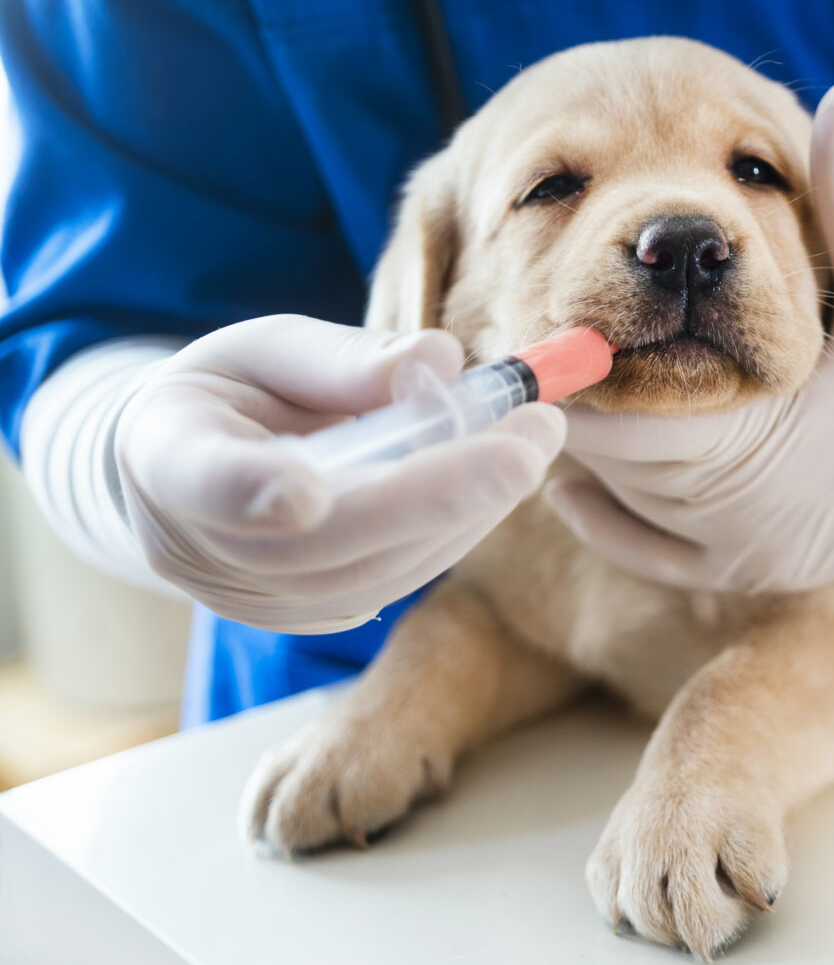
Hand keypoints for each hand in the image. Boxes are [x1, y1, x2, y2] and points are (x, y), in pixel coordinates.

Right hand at [114, 314, 563, 631]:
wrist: (201, 464)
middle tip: (531, 439)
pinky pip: (397, 579)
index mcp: (166, 456)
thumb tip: (440, 360)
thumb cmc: (239, 391)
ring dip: (471, 508)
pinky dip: (459, 526)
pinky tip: (502, 476)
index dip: (250, 490)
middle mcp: (201, 547)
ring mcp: (255, 598)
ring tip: (535, 440)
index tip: (304, 494)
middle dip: (438, 492)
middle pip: (321, 543)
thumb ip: (342, 358)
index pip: (202, 481)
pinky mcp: (311, 617)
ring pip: (374, 571)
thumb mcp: (269, 347)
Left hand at [550, 85, 833, 592]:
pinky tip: (571, 490)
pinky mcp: (754, 571)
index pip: (626, 416)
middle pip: (611, 459)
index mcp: (767, 443)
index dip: (572, 369)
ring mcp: (746, 551)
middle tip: (521, 347)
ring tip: (546, 390)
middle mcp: (744, 512)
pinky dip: (608, 526)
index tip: (538, 320)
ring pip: (626, 503)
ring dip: (588, 451)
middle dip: (569, 402)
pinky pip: (654, 559)